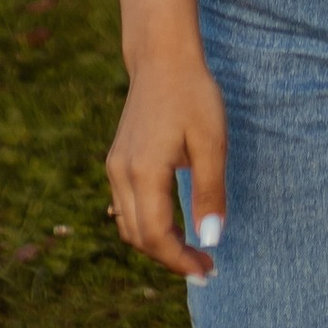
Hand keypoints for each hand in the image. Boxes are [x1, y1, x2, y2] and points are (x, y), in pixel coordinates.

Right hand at [106, 41, 226, 280]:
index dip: (181, 261)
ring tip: (192, 250)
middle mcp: (122, 174)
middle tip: (205, 265)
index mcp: (144, 172)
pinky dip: (147, 225)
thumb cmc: (192, 95)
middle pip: (139, 238)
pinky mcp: (117, 161)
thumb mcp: (211, 143)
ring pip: (129, 226)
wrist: (161, 57)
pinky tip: (173, 226)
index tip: (208, 270)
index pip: (157, 236)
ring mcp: (116, 167)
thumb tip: (211, 239)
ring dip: (158, 245)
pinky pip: (127, 207)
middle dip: (170, 258)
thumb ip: (210, 193)